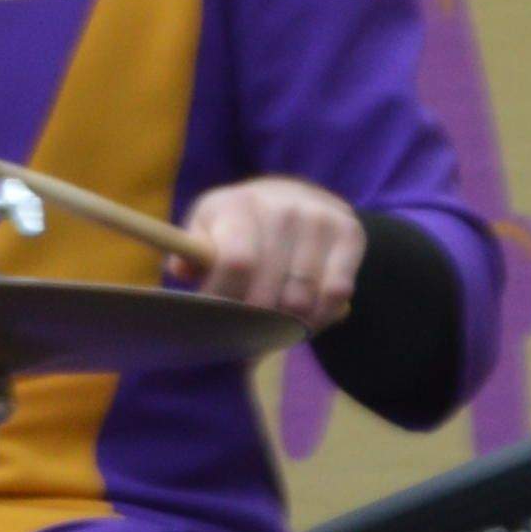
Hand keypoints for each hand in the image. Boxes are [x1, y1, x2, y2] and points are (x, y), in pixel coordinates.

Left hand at [172, 174, 364, 324]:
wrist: (296, 195)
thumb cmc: (241, 222)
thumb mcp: (209, 225)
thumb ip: (192, 251)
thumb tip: (180, 270)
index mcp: (239, 205)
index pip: (236, 263)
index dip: (226, 300)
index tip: (217, 320)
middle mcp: (282, 208)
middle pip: (270, 290)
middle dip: (253, 323)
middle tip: (247, 335)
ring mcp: (320, 219)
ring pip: (303, 299)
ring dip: (287, 327)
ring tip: (274, 331)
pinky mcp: (350, 233)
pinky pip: (336, 294)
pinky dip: (320, 318)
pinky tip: (305, 320)